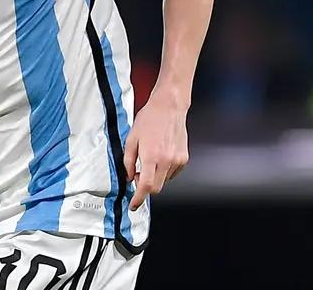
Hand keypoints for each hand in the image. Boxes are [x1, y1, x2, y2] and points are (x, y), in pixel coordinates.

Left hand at [124, 87, 189, 210]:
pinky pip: (172, 173)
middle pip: (156, 188)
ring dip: (155, 177)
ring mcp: (178, 160)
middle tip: (137, 176)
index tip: (133, 205)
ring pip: (164, 181)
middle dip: (145, 188)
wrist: (169, 108)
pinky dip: (164, 171)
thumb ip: (128, 161)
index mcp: (151, 157)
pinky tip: (160, 157)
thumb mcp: (131, 139)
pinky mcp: (184, 158)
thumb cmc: (149, 120)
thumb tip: (129, 178)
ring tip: (149, 160)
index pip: (146, 186)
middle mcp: (167, 161)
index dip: (138, 199)